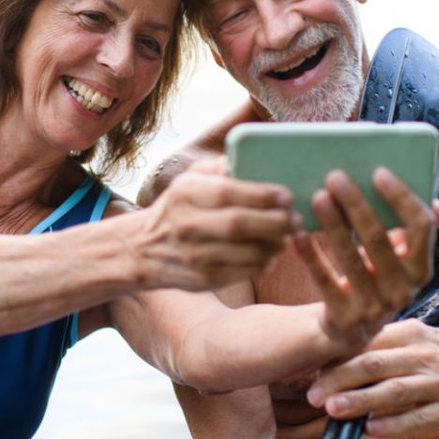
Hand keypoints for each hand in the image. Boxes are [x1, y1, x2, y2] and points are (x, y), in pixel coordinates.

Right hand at [133, 158, 295, 289]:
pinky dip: (265, 262)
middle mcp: (188, 225)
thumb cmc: (177, 208)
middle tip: (296, 218)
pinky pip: (245, 271)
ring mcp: (196, 255)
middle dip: (276, 221)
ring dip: (276, 244)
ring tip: (287, 235)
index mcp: (185, 194)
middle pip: (241, 224)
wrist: (142, 250)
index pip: (229, 193)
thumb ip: (219, 168)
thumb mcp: (189, 180)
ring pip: (248, 252)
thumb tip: (253, 159)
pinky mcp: (205, 279)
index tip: (287, 195)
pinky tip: (271, 252)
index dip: (263, 195)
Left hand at [297, 168, 438, 350]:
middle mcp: (403, 291)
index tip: (378, 172)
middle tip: (335, 177)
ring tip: (317, 197)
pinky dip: (311, 255)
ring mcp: (375, 308)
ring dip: (333, 224)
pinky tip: (298, 234)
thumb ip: (414, 231)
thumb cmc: (375, 279)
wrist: (349, 328)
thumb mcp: (399, 260)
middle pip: (379, 239)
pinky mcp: (345, 319)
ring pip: (350, 258)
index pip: (421, 227)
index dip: (401, 198)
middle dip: (356, 204)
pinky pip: (325, 281)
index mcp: (421, 269)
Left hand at [306, 320, 438, 435]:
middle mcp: (427, 354)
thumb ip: (377, 346)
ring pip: (397, 391)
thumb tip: (326, 361)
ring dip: (363, 401)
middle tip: (315, 395)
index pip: (368, 342)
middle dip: (342, 380)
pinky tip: (372, 430)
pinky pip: (423, 418)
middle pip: (377, 364)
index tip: (311, 373)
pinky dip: (396, 425)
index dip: (337, 358)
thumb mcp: (413, 338)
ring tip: (335, 411)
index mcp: (411, 332)